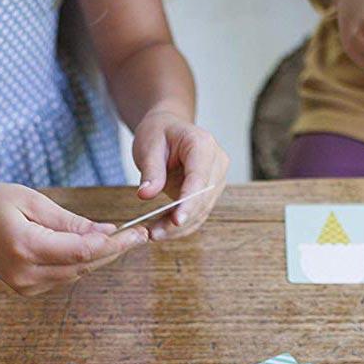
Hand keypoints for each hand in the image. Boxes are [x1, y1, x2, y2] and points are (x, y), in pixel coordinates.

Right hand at [0, 182, 147, 295]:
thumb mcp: (32, 201)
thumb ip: (69, 221)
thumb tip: (106, 231)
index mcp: (25, 247)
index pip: (82, 251)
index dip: (114, 244)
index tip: (137, 233)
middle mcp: (26, 273)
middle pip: (84, 266)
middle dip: (114, 250)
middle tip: (140, 234)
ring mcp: (26, 286)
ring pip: (78, 273)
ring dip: (101, 257)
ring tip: (124, 237)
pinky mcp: (28, 289)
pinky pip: (65, 276)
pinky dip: (81, 262)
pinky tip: (94, 246)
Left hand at [132, 109, 228, 240]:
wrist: (167, 128)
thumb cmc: (158, 132)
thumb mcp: (148, 146)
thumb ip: (150, 171)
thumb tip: (146, 195)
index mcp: (202, 145)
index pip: (199, 179)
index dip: (189, 202)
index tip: (176, 220)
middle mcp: (217, 162)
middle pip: (202, 199)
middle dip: (179, 220)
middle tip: (153, 234)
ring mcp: (217, 178)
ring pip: (201, 211)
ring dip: (178, 228)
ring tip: (154, 235)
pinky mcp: (210, 192)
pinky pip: (198, 213)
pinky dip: (181, 225)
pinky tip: (163, 231)